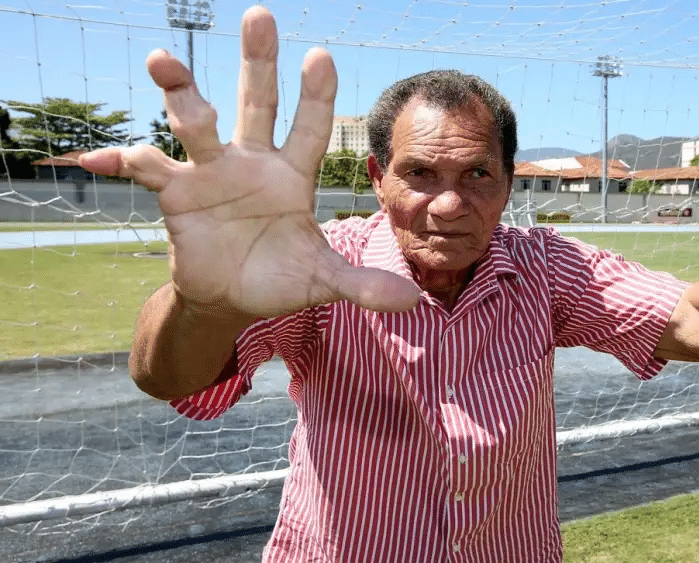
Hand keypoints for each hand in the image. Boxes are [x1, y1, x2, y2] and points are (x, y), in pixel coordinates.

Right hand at [79, 6, 419, 317]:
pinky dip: (124, 160)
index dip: (315, 96)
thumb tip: (413, 300)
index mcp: (292, 176)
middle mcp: (251, 162)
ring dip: (180, 94)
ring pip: (196, 124)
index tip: (320, 55)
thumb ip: (362, 285)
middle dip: (258, 62)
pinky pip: (149, 169)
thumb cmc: (280, 276)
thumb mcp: (322, 281)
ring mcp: (212, 173)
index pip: (309, 129)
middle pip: (257, 104)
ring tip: (162, 59)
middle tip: (259, 14)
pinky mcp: (176, 192)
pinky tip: (102, 156)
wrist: (232, 296)